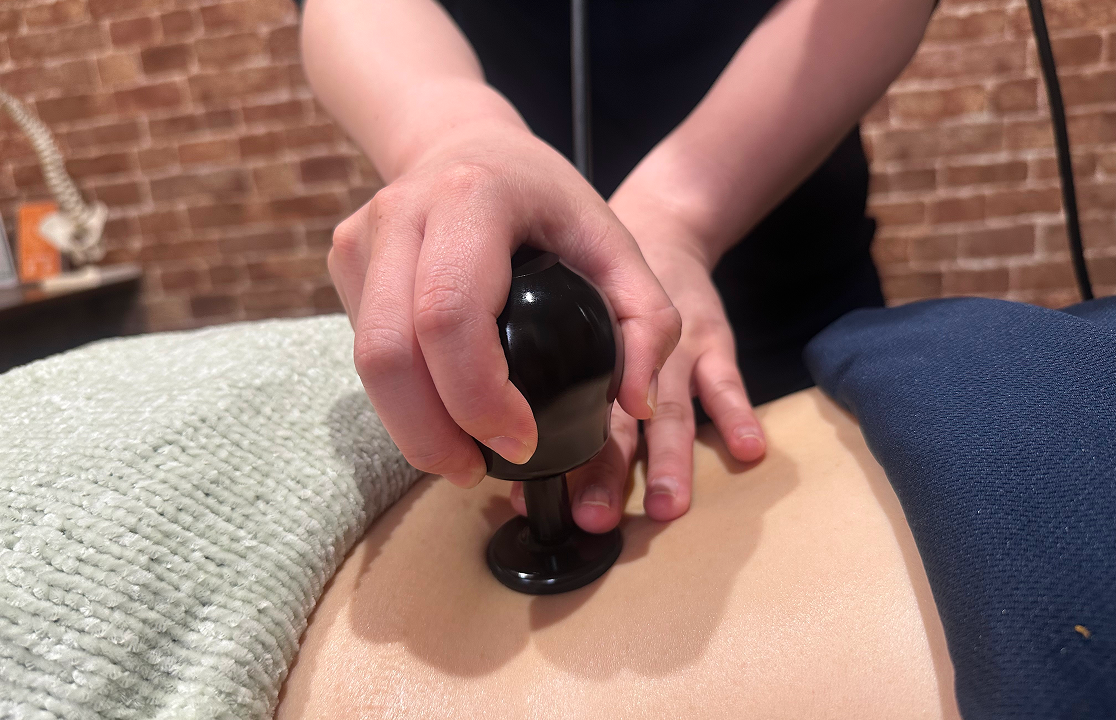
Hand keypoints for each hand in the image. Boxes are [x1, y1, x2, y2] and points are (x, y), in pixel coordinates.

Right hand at [330, 123, 681, 488]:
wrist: (464, 142)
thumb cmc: (545, 199)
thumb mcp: (614, 241)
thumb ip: (649, 320)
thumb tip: (638, 408)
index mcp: (472, 198)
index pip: (450, 316)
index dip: (477, 396)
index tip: (518, 442)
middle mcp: (402, 213)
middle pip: (388, 352)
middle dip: (429, 433)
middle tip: (476, 471)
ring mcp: (362, 237)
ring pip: (365, 361)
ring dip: (408, 426)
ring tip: (459, 456)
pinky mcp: (344, 261)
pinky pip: (363, 350)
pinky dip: (399, 396)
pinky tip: (437, 407)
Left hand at [510, 197, 765, 529]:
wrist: (658, 227)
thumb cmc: (598, 282)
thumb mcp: (563, 308)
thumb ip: (537, 362)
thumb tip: (484, 437)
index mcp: (583, 354)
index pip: (563, 406)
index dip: (549, 453)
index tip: (530, 498)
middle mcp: (625, 356)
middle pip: (614, 419)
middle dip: (603, 472)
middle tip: (589, 516)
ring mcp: (673, 349)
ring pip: (671, 410)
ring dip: (668, 459)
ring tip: (665, 504)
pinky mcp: (712, 339)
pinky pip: (728, 377)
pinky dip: (737, 412)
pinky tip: (749, 446)